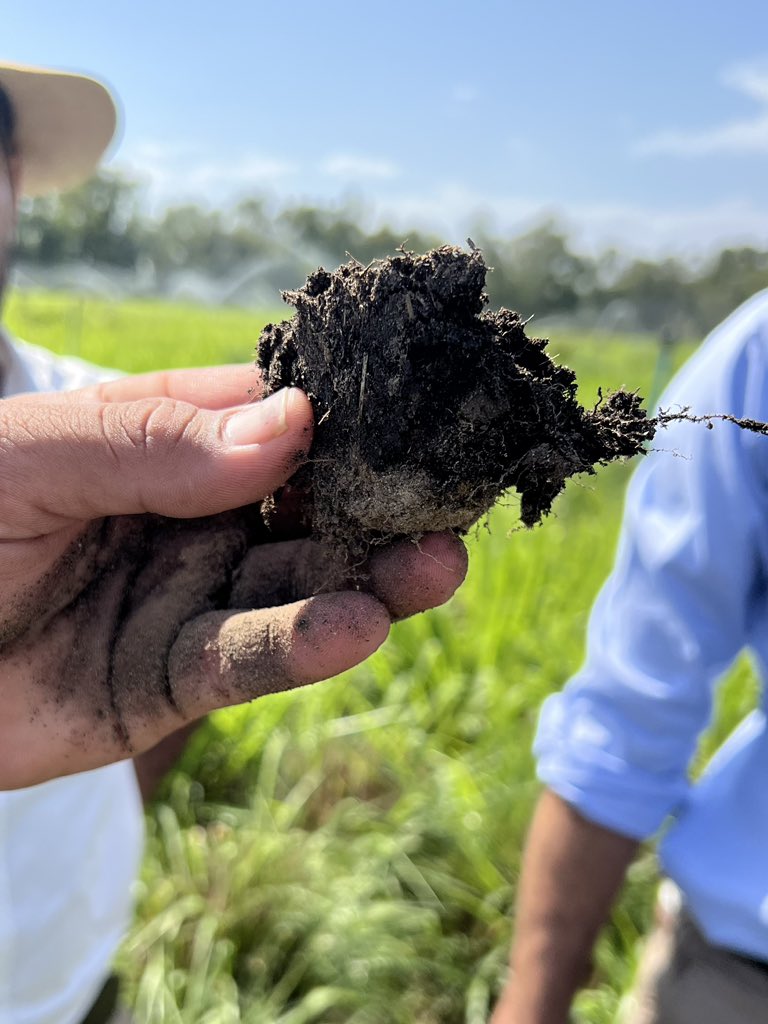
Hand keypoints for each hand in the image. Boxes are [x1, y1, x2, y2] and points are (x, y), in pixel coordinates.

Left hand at [0, 365, 466, 788]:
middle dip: (378, 508)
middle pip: (307, 511)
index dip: (347, 418)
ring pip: (295, 588)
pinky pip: (245, 661)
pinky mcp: (171, 681)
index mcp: (166, 443)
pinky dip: (301, 647)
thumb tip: (293, 423)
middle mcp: (195, 519)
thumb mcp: (31, 457)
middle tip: (450, 504)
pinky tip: (354, 626)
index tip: (422, 414)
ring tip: (430, 566)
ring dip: (366, 580)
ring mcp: (189, 599)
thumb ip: (153, 439)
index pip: (277, 419)